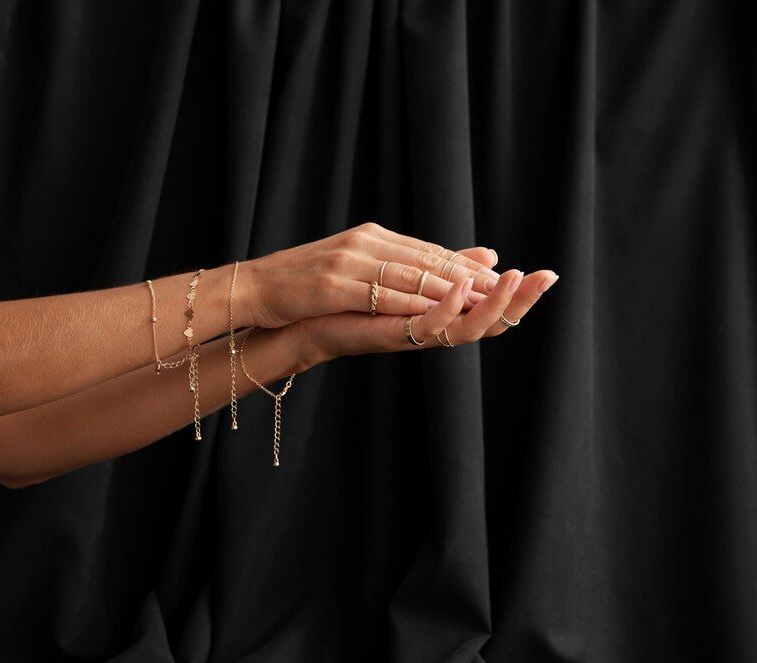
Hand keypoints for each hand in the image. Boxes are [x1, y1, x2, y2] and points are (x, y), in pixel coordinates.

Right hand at [238, 222, 502, 328]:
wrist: (253, 288)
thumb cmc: (303, 285)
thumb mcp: (351, 268)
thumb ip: (393, 265)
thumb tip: (427, 268)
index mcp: (370, 237)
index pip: (428, 250)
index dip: (467, 266)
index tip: (503, 278)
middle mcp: (363, 243)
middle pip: (428, 258)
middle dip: (472, 275)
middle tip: (513, 285)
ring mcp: (347, 262)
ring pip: (411, 275)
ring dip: (452, 289)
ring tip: (487, 300)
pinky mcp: (332, 285)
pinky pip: (379, 295)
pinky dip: (412, 304)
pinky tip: (438, 313)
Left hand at [283, 251, 558, 368]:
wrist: (308, 320)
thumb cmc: (355, 301)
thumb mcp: (411, 276)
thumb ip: (448, 267)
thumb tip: (489, 254)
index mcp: (441, 314)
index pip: (491, 307)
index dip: (520, 295)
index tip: (547, 274)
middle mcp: (434, 329)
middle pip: (488, 321)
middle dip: (520, 301)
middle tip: (547, 278)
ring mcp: (414, 335)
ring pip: (466, 328)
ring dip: (492, 303)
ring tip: (515, 278)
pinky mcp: (390, 335)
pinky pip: (427, 325)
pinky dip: (447, 306)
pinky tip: (462, 287)